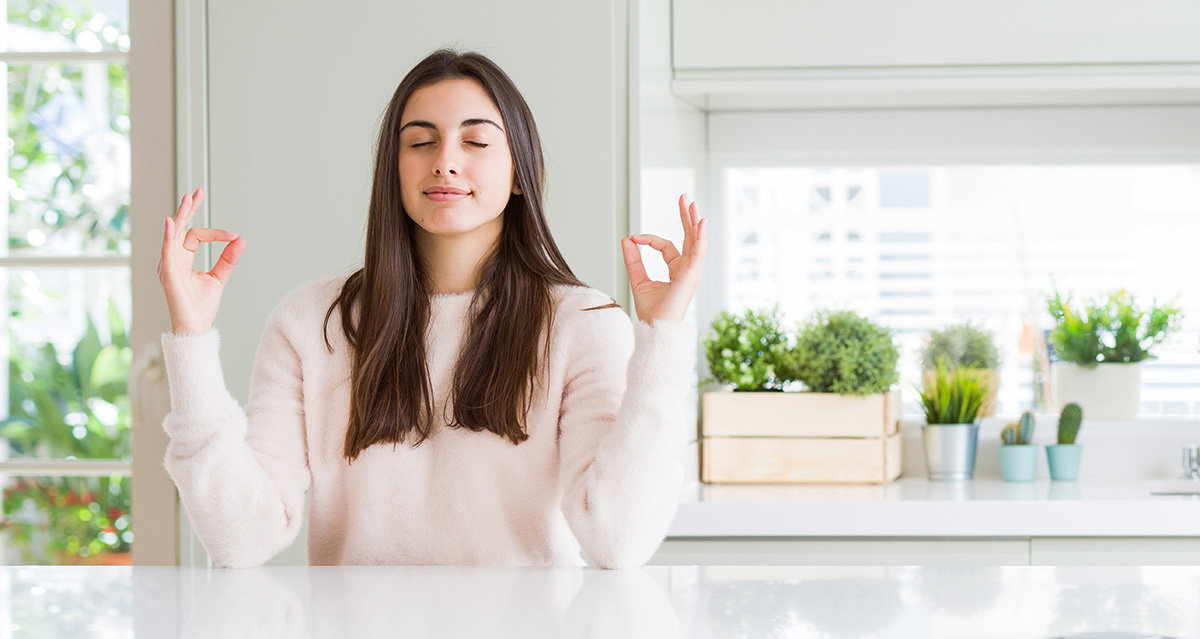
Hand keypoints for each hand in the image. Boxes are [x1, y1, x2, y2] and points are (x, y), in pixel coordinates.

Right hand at [157, 187, 246, 334]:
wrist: (196, 327)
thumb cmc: (201, 306)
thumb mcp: (219, 278)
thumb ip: (228, 259)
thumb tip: (241, 239)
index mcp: (183, 258)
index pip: (196, 235)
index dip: (216, 233)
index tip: (234, 235)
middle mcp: (173, 258)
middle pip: (180, 228)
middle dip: (189, 209)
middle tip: (197, 192)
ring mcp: (168, 265)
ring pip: (173, 234)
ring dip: (181, 216)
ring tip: (188, 199)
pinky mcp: (168, 274)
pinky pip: (167, 252)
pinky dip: (169, 237)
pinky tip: (172, 223)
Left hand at [620, 193, 707, 323]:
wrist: (655, 327)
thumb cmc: (651, 311)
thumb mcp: (638, 279)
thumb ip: (633, 260)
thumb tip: (627, 239)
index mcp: (678, 270)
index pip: (667, 246)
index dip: (650, 239)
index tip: (634, 237)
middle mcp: (688, 269)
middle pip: (689, 237)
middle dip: (687, 217)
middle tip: (684, 197)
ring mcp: (692, 272)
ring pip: (696, 241)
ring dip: (694, 221)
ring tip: (691, 203)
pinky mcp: (692, 276)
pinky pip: (698, 252)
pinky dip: (701, 237)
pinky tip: (701, 222)